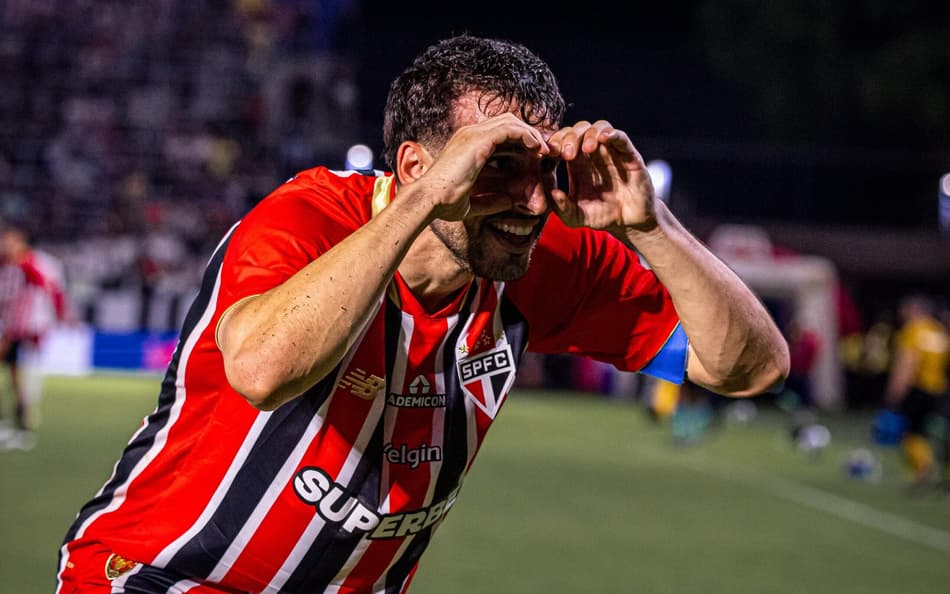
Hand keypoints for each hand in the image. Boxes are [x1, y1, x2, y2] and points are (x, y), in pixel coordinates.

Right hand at [416, 113, 549, 220]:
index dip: (518, 142)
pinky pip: (510, 129)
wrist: (430, 199)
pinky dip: (526, 136)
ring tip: (544, 149)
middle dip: (527, 133)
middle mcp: (469, 134)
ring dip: (530, 134)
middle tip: (543, 150)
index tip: (534, 157)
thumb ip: (490, 201)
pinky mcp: (479, 139)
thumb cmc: (443, 203)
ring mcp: (473, 134)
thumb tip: (508, 202)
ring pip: (511, 121)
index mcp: (466, 145)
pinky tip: (536, 149)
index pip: (497, 133)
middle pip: (506, 121)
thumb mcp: (471, 203)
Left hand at [547, 120, 656, 232]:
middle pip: (577, 131)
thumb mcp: (575, 217)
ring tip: (586, 149)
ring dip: (589, 134)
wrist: (630, 222)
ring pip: (598, 127)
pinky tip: (603, 138)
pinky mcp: (629, 155)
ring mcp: (611, 152)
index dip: (553, 144)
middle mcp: (593, 154)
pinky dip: (612, 133)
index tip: (546, 154)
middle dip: (569, 138)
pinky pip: (621, 137)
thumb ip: (561, 208)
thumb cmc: (601, 216)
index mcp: (576, 164)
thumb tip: (553, 193)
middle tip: (566, 154)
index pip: (561, 143)